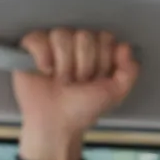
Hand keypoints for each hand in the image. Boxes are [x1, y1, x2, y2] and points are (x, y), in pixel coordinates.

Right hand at [12, 28, 138, 159]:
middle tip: (78, 82)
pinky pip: (38, 38)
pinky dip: (43, 56)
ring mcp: (52, 44)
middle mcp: (75, 44)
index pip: (105, 37)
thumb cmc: (82, 109)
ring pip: (62, 35)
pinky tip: (45, 71)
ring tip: (62, 81)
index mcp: (95, 51)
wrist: (56, 124)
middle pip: (84, 36)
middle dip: (84, 65)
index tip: (96, 79)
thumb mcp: (114, 93)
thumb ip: (128, 72)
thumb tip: (125, 47)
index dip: (102, 60)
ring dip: (64, 65)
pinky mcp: (31, 48)